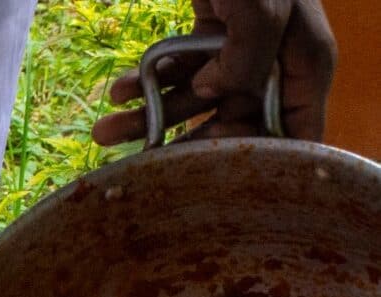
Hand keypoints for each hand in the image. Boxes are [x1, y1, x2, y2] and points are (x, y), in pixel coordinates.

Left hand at [93, 0, 335, 145]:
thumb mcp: (263, 6)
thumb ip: (248, 56)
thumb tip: (213, 92)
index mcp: (307, 63)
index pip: (295, 135)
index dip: (254, 159)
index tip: (210, 166)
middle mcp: (277, 64)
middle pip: (234, 127)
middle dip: (182, 146)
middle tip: (141, 164)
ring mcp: (241, 52)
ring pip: (195, 102)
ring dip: (148, 118)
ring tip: (103, 132)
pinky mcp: (208, 38)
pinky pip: (177, 71)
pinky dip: (147, 83)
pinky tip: (117, 93)